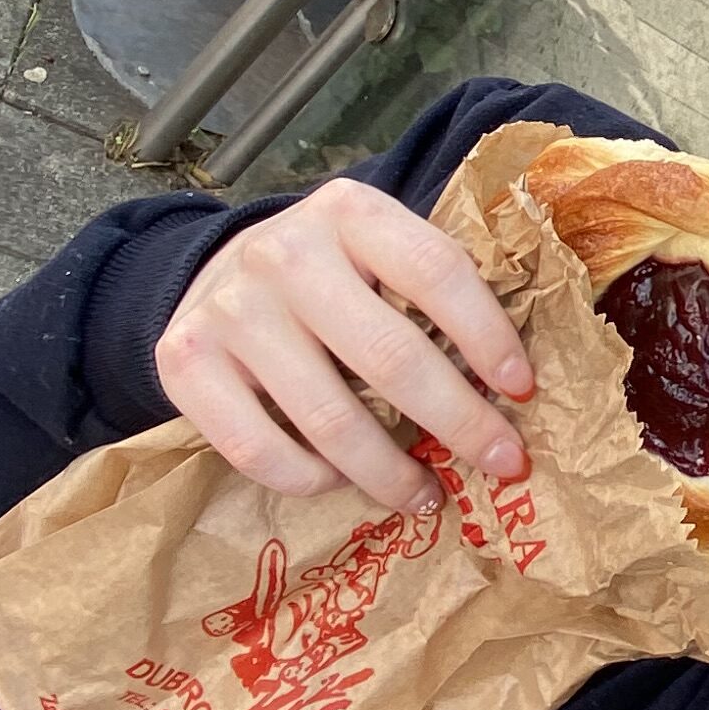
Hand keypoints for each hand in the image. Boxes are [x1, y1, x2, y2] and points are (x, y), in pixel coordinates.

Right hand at [155, 181, 535, 509]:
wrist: (211, 274)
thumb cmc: (324, 276)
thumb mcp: (375, 252)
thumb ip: (429, 292)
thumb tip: (512, 386)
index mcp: (350, 213)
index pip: (436, 271)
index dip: (487, 337)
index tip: (522, 391)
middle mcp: (284, 252)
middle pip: (391, 357)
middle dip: (460, 422)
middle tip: (502, 465)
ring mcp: (231, 308)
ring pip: (329, 419)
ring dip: (391, 472)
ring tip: (426, 496)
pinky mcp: (185, 362)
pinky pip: (261, 451)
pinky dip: (314, 481)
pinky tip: (342, 482)